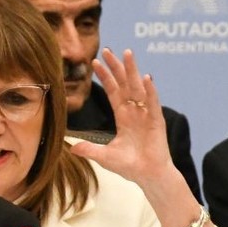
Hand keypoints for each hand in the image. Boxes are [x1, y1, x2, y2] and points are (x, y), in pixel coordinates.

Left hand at [69, 48, 175, 186]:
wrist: (149, 176)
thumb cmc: (131, 167)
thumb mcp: (105, 157)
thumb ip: (90, 150)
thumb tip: (70, 148)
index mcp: (124, 117)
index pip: (113, 92)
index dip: (105, 77)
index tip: (95, 62)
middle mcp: (135, 112)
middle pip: (124, 84)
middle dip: (116, 67)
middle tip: (107, 50)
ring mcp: (147, 115)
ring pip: (138, 88)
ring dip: (133, 71)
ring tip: (127, 53)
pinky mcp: (157, 121)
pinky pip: (153, 103)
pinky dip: (150, 91)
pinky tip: (146, 78)